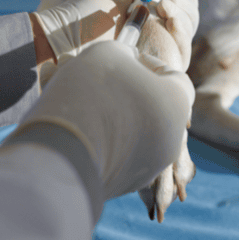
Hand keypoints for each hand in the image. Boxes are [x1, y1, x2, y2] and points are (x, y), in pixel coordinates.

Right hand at [19, 41, 195, 198]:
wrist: (62, 152)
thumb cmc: (91, 91)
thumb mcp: (109, 53)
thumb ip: (124, 54)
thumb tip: (126, 62)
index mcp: (176, 106)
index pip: (174, 77)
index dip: (149, 63)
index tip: (125, 59)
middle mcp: (170, 140)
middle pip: (151, 105)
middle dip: (126, 90)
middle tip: (98, 78)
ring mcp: (146, 168)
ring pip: (131, 131)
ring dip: (110, 114)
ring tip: (78, 101)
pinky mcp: (120, 187)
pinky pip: (113, 154)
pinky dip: (99, 140)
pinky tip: (74, 127)